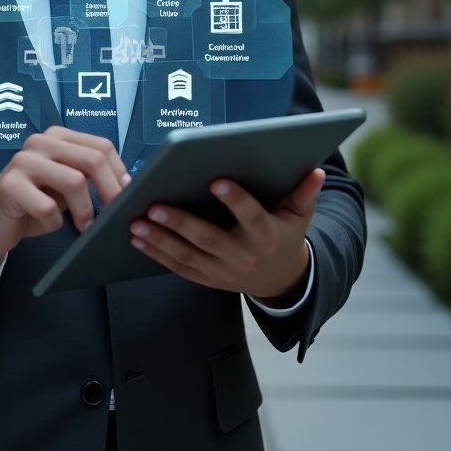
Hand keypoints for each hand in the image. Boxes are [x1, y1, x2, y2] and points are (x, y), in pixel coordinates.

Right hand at [0, 126, 128, 264]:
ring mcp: (23, 161)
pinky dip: (55, 222)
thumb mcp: (64, 185)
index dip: (120, 172)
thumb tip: (127, 186)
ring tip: (85, 227)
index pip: (102, 146)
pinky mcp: (10, 185)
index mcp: (58, 137)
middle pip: (93, 160)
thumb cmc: (33, 203)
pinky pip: (48, 207)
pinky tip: (47, 223)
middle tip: (114, 216)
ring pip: (74, 181)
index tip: (128, 196)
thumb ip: (88, 177)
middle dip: (110, 192)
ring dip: (86, 212)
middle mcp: (41, 142)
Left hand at [128, 168, 325, 302]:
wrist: (281, 280)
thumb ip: (304, 193)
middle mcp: (243, 256)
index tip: (216, 180)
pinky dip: (156, 254)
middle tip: (154, 204)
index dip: (235, 199)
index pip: (250, 216)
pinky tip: (137, 238)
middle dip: (181, 222)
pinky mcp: (207, 279)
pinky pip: (179, 268)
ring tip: (135, 222)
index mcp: (266, 235)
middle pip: (209, 240)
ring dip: (159, 240)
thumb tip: (316, 170)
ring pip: (188, 256)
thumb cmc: (284, 235)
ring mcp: (223, 272)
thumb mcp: (298, 216)